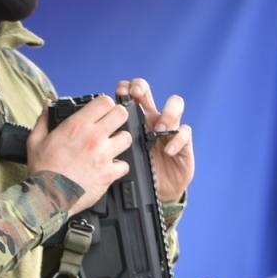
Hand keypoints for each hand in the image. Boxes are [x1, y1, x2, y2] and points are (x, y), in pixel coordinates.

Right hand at [27, 93, 130, 214]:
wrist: (47, 196)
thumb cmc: (42, 170)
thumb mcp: (35, 140)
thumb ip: (44, 119)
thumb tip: (47, 104)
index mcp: (76, 126)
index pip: (104, 102)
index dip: (104, 105)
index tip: (101, 111)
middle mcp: (94, 137)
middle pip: (121, 114)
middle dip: (117, 118)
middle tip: (110, 126)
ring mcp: (104, 155)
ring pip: (127, 138)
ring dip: (119, 142)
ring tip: (110, 148)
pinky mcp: (109, 173)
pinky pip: (124, 165)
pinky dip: (118, 167)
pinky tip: (108, 168)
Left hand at [116, 78, 193, 203]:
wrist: (157, 189)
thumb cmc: (136, 170)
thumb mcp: (120, 156)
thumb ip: (110, 144)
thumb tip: (91, 137)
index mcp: (134, 119)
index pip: (129, 95)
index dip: (125, 88)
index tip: (119, 93)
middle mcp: (151, 118)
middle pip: (148, 92)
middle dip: (141, 88)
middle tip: (136, 95)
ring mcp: (169, 128)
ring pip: (175, 105)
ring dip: (167, 113)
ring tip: (158, 129)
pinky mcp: (183, 142)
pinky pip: (185, 132)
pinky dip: (177, 140)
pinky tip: (168, 150)